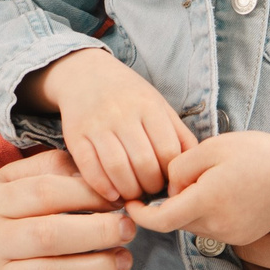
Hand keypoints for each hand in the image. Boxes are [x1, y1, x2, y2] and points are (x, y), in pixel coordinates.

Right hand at [29, 48, 197, 204]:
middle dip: (151, 186)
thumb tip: (194, 166)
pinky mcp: (75, 136)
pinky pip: (90, 169)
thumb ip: (179, 134)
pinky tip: (112, 194)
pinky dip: (103, 188)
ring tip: (134, 193)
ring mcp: (97, 125)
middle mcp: (122, 114)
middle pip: (144, 163)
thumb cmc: (129, 96)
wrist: (84, 75)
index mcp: (148, 106)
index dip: (171, 174)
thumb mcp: (159, 105)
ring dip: (129, 190)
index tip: (169, 181)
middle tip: (151, 190)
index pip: (167, 151)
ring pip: (117, 169)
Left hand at [126, 131, 269, 246]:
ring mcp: (231, 236)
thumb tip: (169, 190)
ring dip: (192, 207)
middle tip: (194, 173)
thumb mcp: (211, 147)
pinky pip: (212, 229)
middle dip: (174, 200)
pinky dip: (209, 214)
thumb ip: (179, 168)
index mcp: (208, 202)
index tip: (131, 203)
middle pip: (177, 220)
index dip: (140, 214)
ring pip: (194, 225)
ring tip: (216, 180)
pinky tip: (228, 192)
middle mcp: (218, 226)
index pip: (161, 220)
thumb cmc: (257, 153)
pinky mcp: (241, 239)